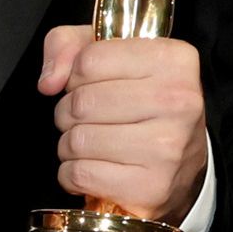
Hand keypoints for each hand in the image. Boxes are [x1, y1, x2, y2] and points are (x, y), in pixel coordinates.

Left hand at [38, 26, 205, 222]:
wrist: (183, 167)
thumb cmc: (143, 105)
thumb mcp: (111, 55)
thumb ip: (68, 43)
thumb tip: (49, 81)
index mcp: (173, 60)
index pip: (90, 59)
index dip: (78, 75)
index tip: (93, 86)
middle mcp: (178, 102)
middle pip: (82, 101)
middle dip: (69, 112)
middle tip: (86, 119)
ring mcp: (167, 148)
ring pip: (78, 140)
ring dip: (70, 144)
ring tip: (90, 144)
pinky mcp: (150, 187)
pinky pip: (80, 174)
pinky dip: (73, 174)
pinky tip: (93, 168)